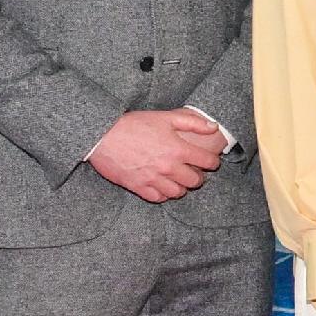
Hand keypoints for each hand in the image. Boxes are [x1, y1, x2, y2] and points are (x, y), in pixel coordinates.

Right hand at [89, 108, 224, 202]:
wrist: (102, 136)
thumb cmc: (133, 124)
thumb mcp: (165, 117)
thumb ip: (192, 122)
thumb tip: (213, 127)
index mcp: (177, 149)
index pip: (207, 162)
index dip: (213, 162)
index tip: (211, 162)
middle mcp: (168, 167)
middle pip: (194, 181)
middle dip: (198, 177)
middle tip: (194, 172)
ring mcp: (153, 179)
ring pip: (177, 193)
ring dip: (182, 187)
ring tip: (179, 180)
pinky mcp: (138, 187)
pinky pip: (158, 198)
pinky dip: (163, 194)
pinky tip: (162, 186)